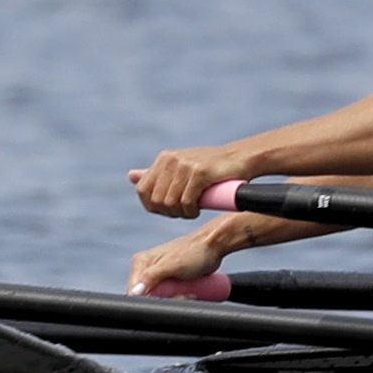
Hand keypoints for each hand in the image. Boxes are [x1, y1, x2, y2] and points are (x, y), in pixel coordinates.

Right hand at [128, 225, 242, 296]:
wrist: (212, 248)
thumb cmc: (195, 252)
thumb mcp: (173, 265)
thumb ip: (152, 276)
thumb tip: (135, 291)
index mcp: (141, 262)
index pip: (135, 292)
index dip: (151, 300)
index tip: (169, 297)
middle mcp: (146, 268)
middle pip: (148, 297)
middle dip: (166, 300)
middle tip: (182, 294)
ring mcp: (157, 275)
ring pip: (159, 299)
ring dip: (174, 299)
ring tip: (188, 292)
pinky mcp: (168, 280)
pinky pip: (168, 296)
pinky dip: (178, 297)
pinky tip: (188, 293)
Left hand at [129, 146, 248, 219]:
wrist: (240, 159)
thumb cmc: (210, 168)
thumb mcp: (179, 168)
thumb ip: (156, 174)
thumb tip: (131, 176)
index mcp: (163, 159)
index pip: (143, 190)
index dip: (153, 206)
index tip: (169, 210)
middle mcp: (171, 160)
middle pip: (157, 200)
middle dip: (168, 212)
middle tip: (183, 212)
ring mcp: (185, 165)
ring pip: (170, 203)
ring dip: (181, 214)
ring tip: (191, 211)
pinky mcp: (199, 173)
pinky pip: (186, 202)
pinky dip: (190, 212)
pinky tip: (198, 210)